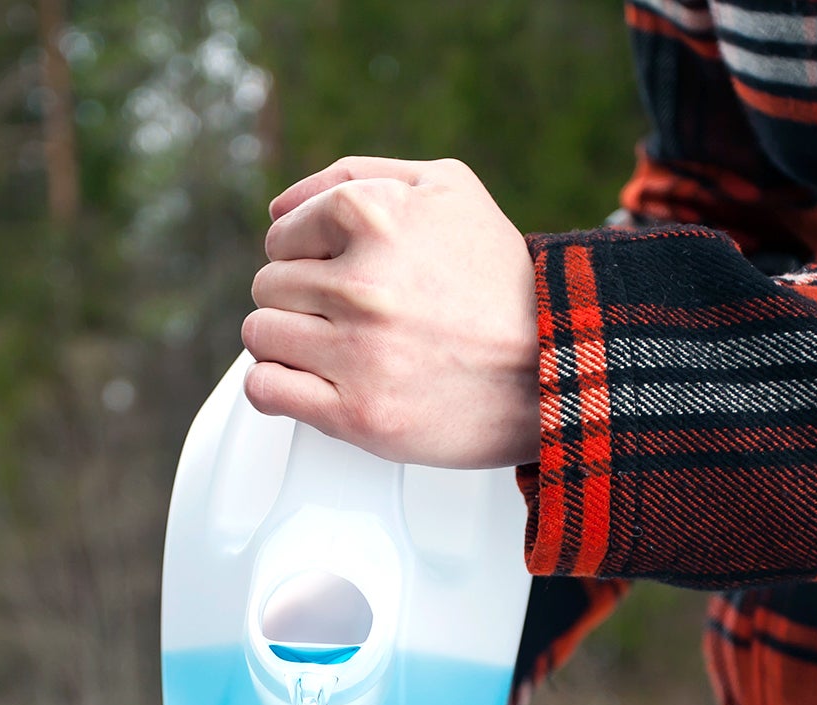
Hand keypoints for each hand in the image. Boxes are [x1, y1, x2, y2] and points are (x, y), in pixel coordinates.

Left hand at [243, 157, 538, 470]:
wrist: (557, 368)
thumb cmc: (502, 282)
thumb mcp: (449, 191)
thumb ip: (358, 176)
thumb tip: (280, 205)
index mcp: (376, 216)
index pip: (282, 233)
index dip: (306, 255)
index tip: (338, 275)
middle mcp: (363, 283)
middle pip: (269, 285)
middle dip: (300, 299)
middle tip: (347, 316)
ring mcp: (357, 352)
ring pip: (259, 335)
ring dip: (286, 343)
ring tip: (334, 350)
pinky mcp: (357, 414)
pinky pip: (266, 389)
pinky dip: (276, 387)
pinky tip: (312, 383)